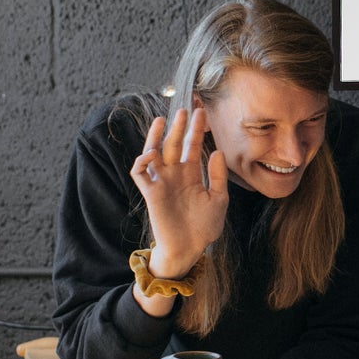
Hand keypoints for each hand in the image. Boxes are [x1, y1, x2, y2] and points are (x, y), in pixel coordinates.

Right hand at [129, 107, 229, 278]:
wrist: (189, 248)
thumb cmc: (204, 227)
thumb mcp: (218, 199)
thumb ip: (217, 176)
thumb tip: (217, 151)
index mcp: (191, 175)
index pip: (192, 146)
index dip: (196, 130)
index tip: (202, 113)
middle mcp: (175, 175)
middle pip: (173, 144)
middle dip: (178, 127)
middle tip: (184, 109)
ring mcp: (161, 182)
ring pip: (154, 153)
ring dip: (155, 137)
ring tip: (161, 121)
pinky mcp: (151, 193)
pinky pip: (140, 173)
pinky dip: (141, 162)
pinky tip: (150, 153)